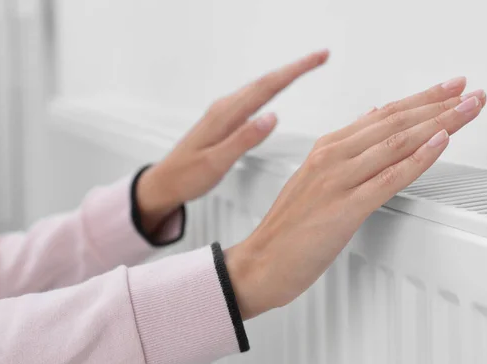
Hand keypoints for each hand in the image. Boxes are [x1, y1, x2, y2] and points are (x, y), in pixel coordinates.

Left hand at [135, 50, 329, 234]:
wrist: (165, 182)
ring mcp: (224, 112)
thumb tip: (272, 117)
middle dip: (296, 67)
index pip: (267, 87)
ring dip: (284, 74)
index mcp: (225, 115)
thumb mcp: (215, 163)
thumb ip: (244, 140)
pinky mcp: (224, 119)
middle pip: (266, 81)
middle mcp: (224, 108)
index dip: (295, 71)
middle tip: (321, 57)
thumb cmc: (186, 176)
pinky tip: (276, 89)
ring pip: (259, 86)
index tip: (317, 60)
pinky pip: (252, 96)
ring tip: (306, 68)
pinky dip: (271, 87)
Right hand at [224, 77, 486, 319]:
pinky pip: (388, 178)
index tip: (449, 89)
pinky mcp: (343, 209)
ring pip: (396, 143)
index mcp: (326, 149)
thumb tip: (369, 120)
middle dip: (438, 105)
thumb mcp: (313, 177)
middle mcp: (332, 157)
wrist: (260, 263)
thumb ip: (343, 149)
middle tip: (469, 93)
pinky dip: (418, 159)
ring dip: (438, 124)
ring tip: (467, 110)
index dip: (421, 99)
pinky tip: (440, 144)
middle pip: (394, 122)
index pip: (383, 114)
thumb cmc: (288, 228)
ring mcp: (337, 181)